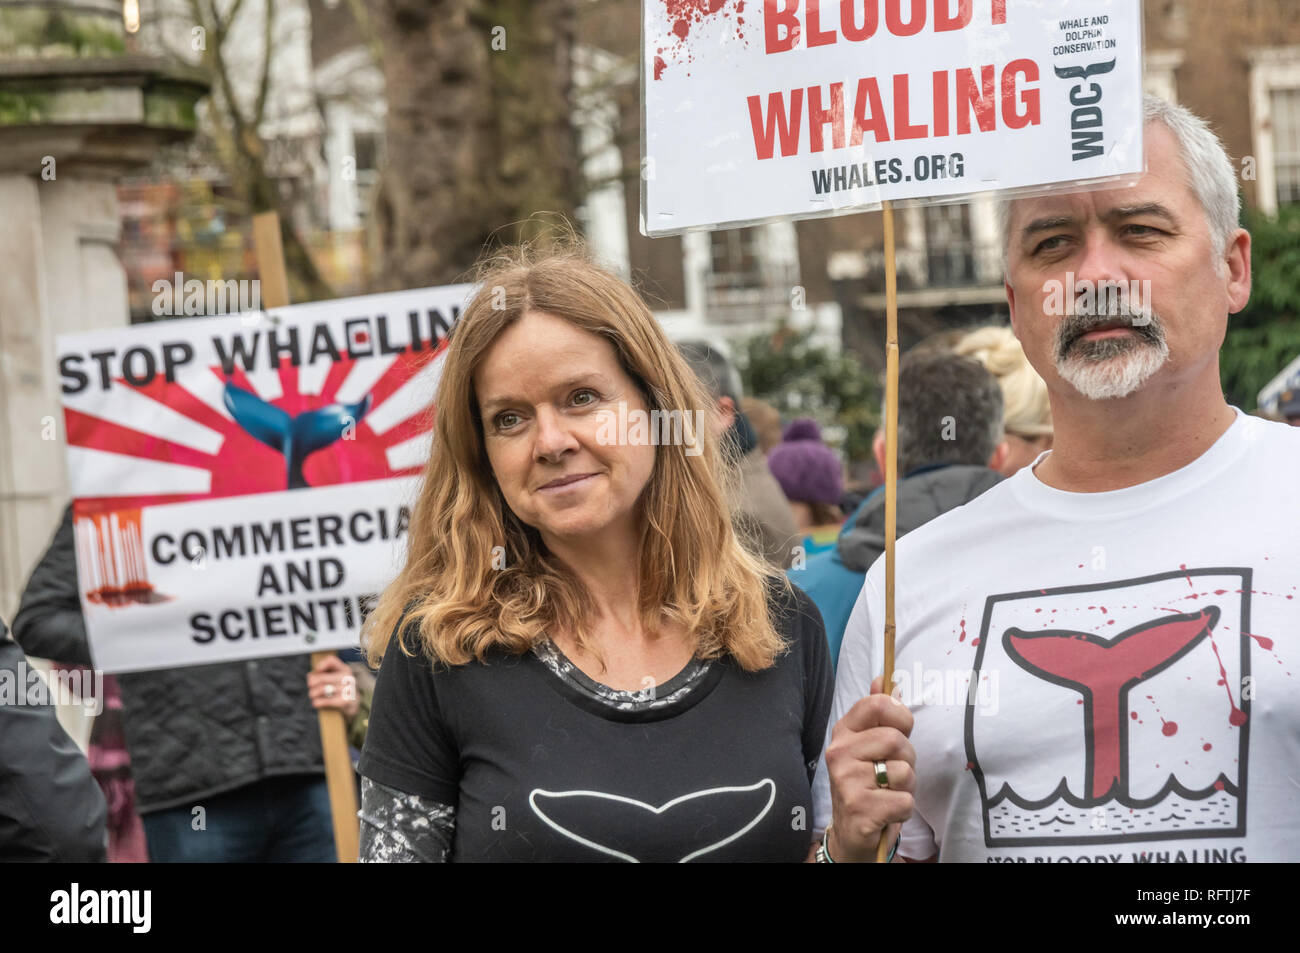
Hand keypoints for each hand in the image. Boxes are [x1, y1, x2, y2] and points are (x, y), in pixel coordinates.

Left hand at [307, 654, 358, 718]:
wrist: (352, 702)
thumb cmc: (338, 687)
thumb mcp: (334, 676)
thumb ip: (322, 673)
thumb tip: (311, 676)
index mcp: (344, 668)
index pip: (331, 660)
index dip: (320, 665)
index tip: (317, 671)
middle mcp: (347, 677)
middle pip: (322, 678)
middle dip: (312, 682)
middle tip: (310, 685)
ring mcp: (347, 689)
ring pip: (322, 689)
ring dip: (313, 693)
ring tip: (312, 694)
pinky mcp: (344, 701)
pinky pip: (324, 701)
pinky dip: (317, 702)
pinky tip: (316, 702)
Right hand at [825, 675, 915, 862]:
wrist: (852, 834)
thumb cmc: (869, 785)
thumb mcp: (872, 746)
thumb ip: (880, 713)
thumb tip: (886, 680)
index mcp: (844, 732)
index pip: (877, 704)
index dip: (900, 716)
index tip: (901, 730)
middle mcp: (839, 752)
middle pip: (896, 739)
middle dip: (907, 759)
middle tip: (892, 773)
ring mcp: (846, 781)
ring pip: (904, 771)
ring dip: (907, 786)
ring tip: (888, 792)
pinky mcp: (859, 809)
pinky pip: (905, 801)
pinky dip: (904, 809)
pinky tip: (887, 811)